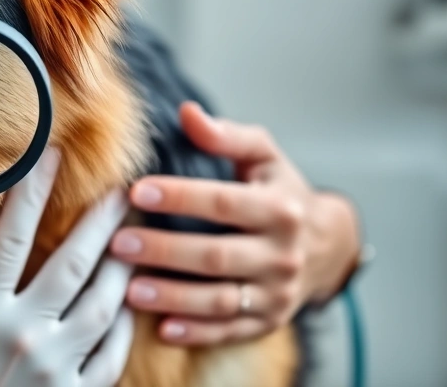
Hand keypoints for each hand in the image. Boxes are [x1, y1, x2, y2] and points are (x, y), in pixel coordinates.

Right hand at [0, 149, 134, 386]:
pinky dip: (122, 325)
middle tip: (124, 189)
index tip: (51, 156)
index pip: (12, 236)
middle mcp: (24, 337)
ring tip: (134, 240)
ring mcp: (55, 372)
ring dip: (122, 267)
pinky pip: (111, 355)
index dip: (33, 190)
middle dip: (103, 220)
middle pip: (74, 263)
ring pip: (103, 305)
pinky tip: (124, 304)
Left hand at [110, 102, 360, 345]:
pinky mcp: (268, 321)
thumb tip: (187, 112)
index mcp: (280, 208)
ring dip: (174, 297)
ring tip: (130, 291)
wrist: (328, 244)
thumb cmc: (281, 192)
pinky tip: (162, 329)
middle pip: (217, 255)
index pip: (224, 203)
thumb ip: (226, 136)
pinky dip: (196, 333)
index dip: (180, 197)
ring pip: (221, 300)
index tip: (136, 191)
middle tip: (118, 245)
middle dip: (165, 251)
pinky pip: (230, 331)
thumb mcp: (264, 157)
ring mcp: (277, 293)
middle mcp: (282, 254)